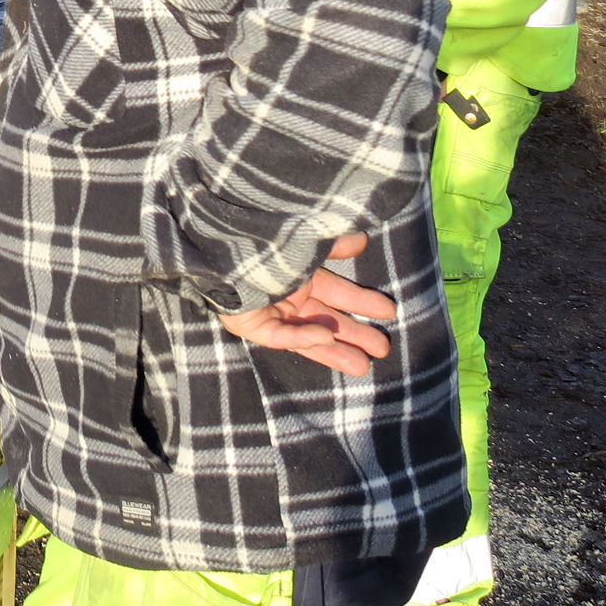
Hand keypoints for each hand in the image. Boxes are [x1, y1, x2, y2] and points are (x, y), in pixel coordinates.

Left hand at [216, 232, 394, 377]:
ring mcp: (272, 314)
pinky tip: (325, 339)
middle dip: (356, 334)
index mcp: (300, 277)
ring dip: (336, 351)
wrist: (217, 245)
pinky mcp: (253, 326)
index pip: (338, 293)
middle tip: (383, 348)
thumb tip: (363, 239)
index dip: (363, 302)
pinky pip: (282, 336)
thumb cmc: (259, 242)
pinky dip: (304, 337)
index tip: (389, 310)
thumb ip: (331, 243)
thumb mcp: (301, 242)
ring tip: (363, 366)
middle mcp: (290, 298)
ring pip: (311, 337)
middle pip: (330, 321)